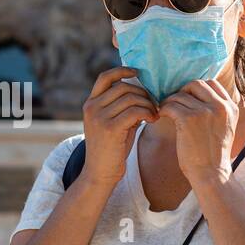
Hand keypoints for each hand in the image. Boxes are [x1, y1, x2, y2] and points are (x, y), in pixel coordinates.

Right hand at [80, 66, 157, 188]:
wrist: (100, 173)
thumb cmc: (111, 149)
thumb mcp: (112, 123)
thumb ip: (121, 107)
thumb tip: (141, 92)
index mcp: (90, 104)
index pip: (105, 77)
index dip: (122, 71)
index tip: (137, 73)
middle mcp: (92, 107)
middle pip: (123, 87)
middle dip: (143, 93)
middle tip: (154, 105)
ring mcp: (99, 117)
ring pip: (131, 98)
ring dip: (148, 104)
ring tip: (154, 114)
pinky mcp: (110, 128)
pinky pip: (135, 111)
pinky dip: (147, 112)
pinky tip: (152, 120)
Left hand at [158, 79, 238, 186]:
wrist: (211, 174)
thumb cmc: (213, 154)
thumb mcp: (224, 127)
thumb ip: (217, 110)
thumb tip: (196, 94)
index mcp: (230, 107)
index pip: (211, 83)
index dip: (196, 89)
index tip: (187, 99)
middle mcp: (220, 106)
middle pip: (195, 84)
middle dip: (182, 92)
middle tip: (174, 104)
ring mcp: (205, 112)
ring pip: (179, 95)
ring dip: (169, 102)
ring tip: (165, 112)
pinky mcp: (189, 119)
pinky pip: (170, 105)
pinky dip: (162, 110)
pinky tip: (160, 117)